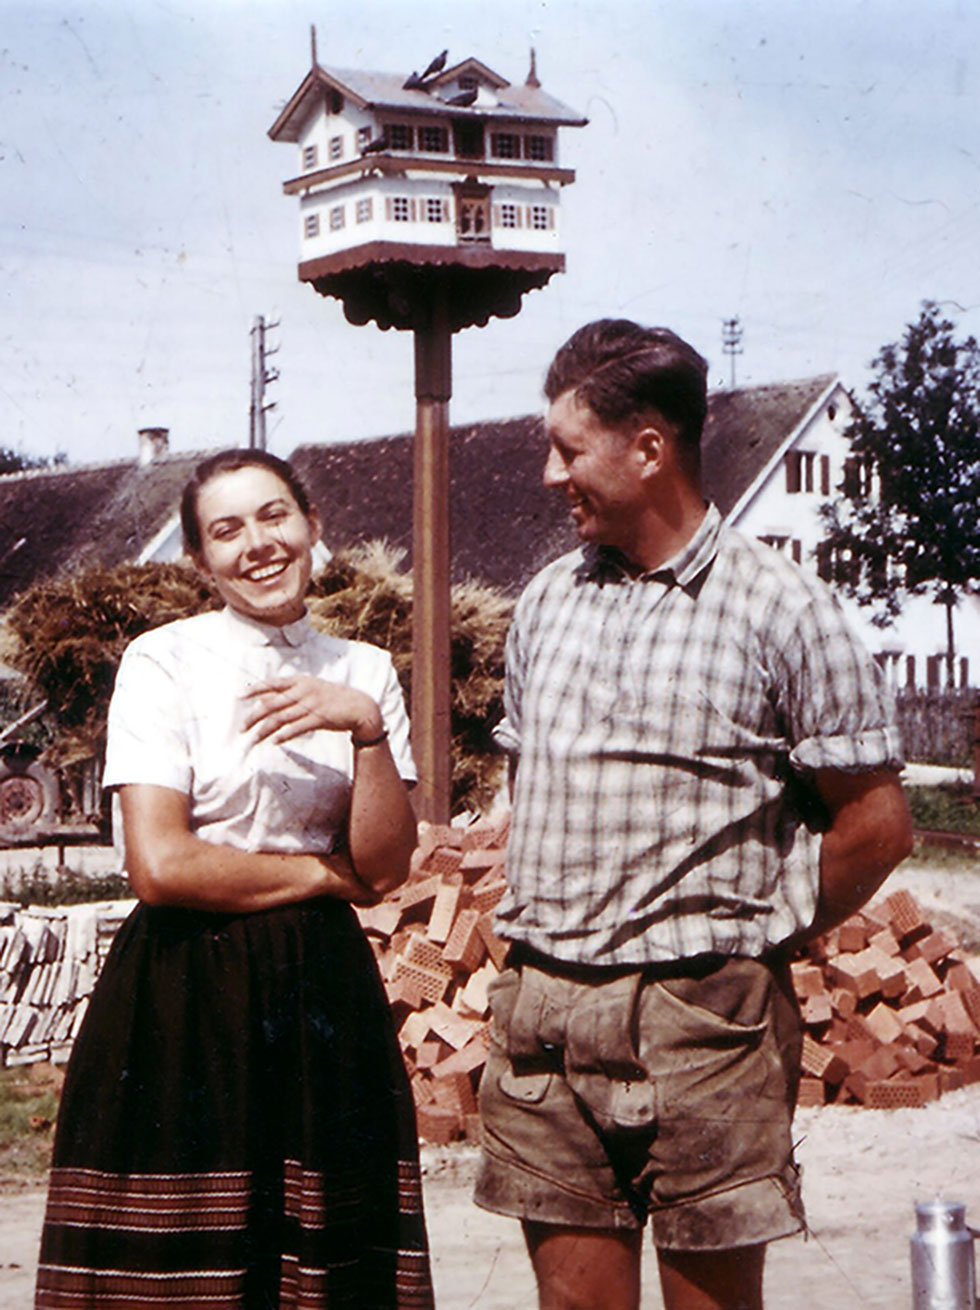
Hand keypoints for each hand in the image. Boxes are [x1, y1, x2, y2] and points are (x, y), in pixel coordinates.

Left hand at [242, 675, 380, 746]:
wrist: (359, 706)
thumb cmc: (332, 698)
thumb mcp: (310, 689)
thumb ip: (289, 693)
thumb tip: (264, 698)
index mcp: (300, 681)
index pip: (272, 683)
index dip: (254, 690)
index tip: (239, 697)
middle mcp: (303, 691)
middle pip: (272, 704)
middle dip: (254, 716)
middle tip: (241, 728)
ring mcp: (311, 704)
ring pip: (281, 718)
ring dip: (264, 731)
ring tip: (253, 740)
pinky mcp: (319, 718)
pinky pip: (296, 728)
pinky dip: (284, 735)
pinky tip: (274, 742)